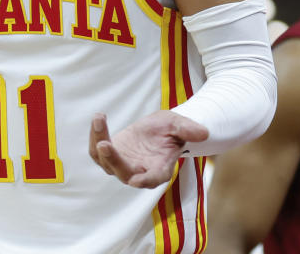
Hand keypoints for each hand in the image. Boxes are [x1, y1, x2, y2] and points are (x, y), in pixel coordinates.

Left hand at [89, 110, 208, 187]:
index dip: (145, 181)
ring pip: (106, 162)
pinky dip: (96, 135)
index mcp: (160, 169)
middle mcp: (139, 172)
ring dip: (99, 142)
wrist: (158, 129)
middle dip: (113, 159)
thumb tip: (203, 133)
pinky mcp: (110, 155)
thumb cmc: (171, 130)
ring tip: (99, 120)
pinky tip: (99, 118)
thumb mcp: (179, 125)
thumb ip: (188, 130)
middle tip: (105, 144)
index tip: (135, 181)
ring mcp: (123, 165)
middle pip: (123, 172)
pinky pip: (98, 151)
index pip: (153, 179)